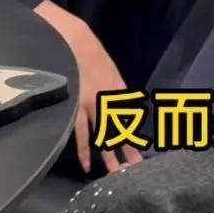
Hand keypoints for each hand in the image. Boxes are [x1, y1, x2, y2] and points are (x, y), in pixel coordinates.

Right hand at [35, 1, 144, 173]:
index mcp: (117, 88)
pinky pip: (81, 133)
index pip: (129, 116)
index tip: (142, 147)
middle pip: (120, 129)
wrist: (71, 39)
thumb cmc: (88, 49)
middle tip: (136, 168)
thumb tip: (124, 99)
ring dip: (110, 156)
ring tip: (116, 173)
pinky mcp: (75, 107)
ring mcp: (91, 105)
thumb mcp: (108, 65)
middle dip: (128, 149)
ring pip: (103, 136)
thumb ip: (115, 84)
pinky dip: (84, 150)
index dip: (134, 131)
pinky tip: (87, 165)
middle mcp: (108, 99)